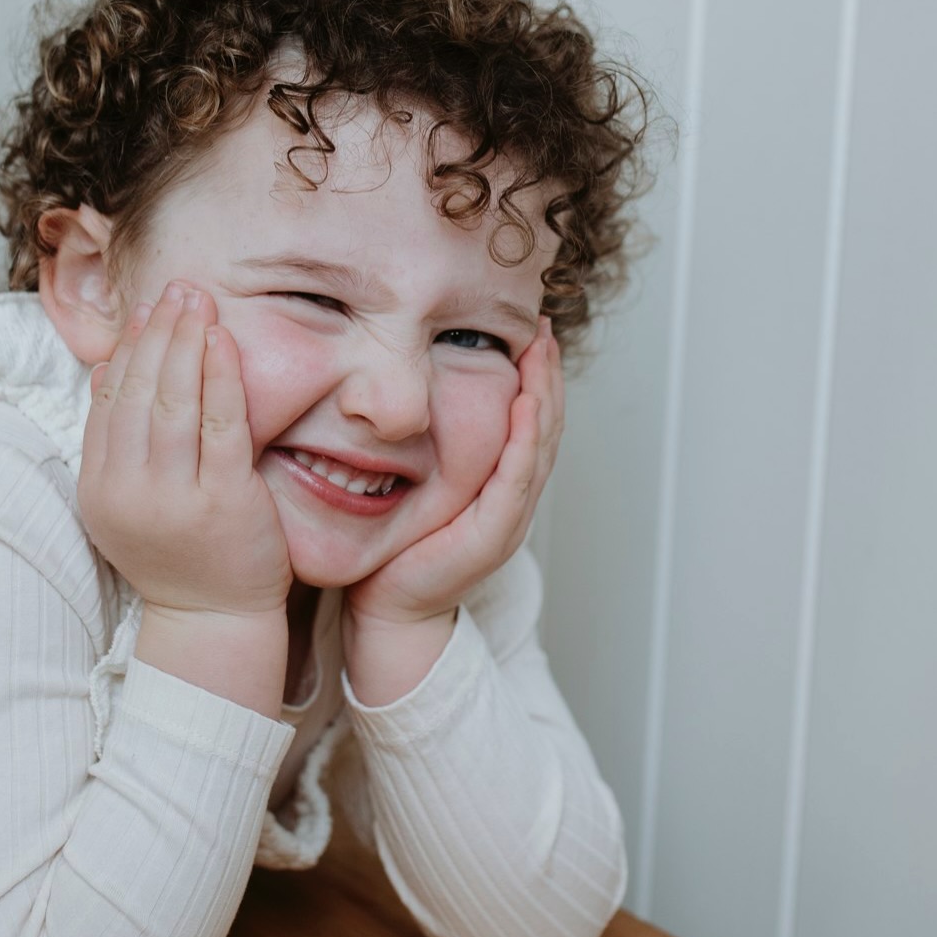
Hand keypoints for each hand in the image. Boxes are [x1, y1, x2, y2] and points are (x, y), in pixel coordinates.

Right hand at [78, 282, 293, 619]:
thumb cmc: (176, 553)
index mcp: (99, 490)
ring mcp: (176, 498)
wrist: (213, 621)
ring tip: (196, 301)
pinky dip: (220, 376)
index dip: (126, 349)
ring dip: (185, 342)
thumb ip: (113, 441)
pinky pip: (221, 425)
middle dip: (157, 332)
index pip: (107, 402)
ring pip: (175, 402)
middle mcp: (130, 493)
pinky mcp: (225, 500)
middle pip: (140, 393)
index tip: (144, 310)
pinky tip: (222, 341)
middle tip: (175, 288)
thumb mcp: (125, 500)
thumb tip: (104, 371)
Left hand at [344, 317, 564, 632]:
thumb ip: (425, 444)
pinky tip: (525, 404)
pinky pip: (517, 477)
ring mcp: (508, 517)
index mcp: (500, 485)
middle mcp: (513, 499)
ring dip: (544, 394)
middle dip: (547, 374)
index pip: (529, 420)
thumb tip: (403, 392)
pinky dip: (525, 438)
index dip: (536, 376)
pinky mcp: (492, 534)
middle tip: (544, 327)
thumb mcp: (417, 482)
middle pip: (545, 426)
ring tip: (541, 351)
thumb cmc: (398, 546)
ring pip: (540, 445)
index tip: (532, 331)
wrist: (390, 609)